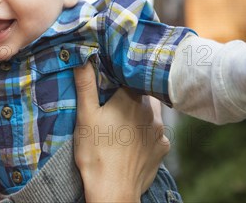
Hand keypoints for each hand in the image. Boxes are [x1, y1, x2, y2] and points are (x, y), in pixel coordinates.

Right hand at [73, 62, 168, 201]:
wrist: (113, 190)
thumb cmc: (96, 152)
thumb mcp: (85, 115)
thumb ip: (85, 84)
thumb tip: (82, 57)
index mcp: (132, 98)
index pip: (131, 77)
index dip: (122, 75)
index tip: (112, 79)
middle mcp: (152, 112)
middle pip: (143, 94)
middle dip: (131, 94)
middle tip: (113, 101)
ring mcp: (159, 131)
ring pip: (151, 112)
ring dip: (140, 113)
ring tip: (121, 121)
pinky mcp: (162, 149)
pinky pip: (155, 133)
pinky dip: (145, 132)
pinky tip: (131, 140)